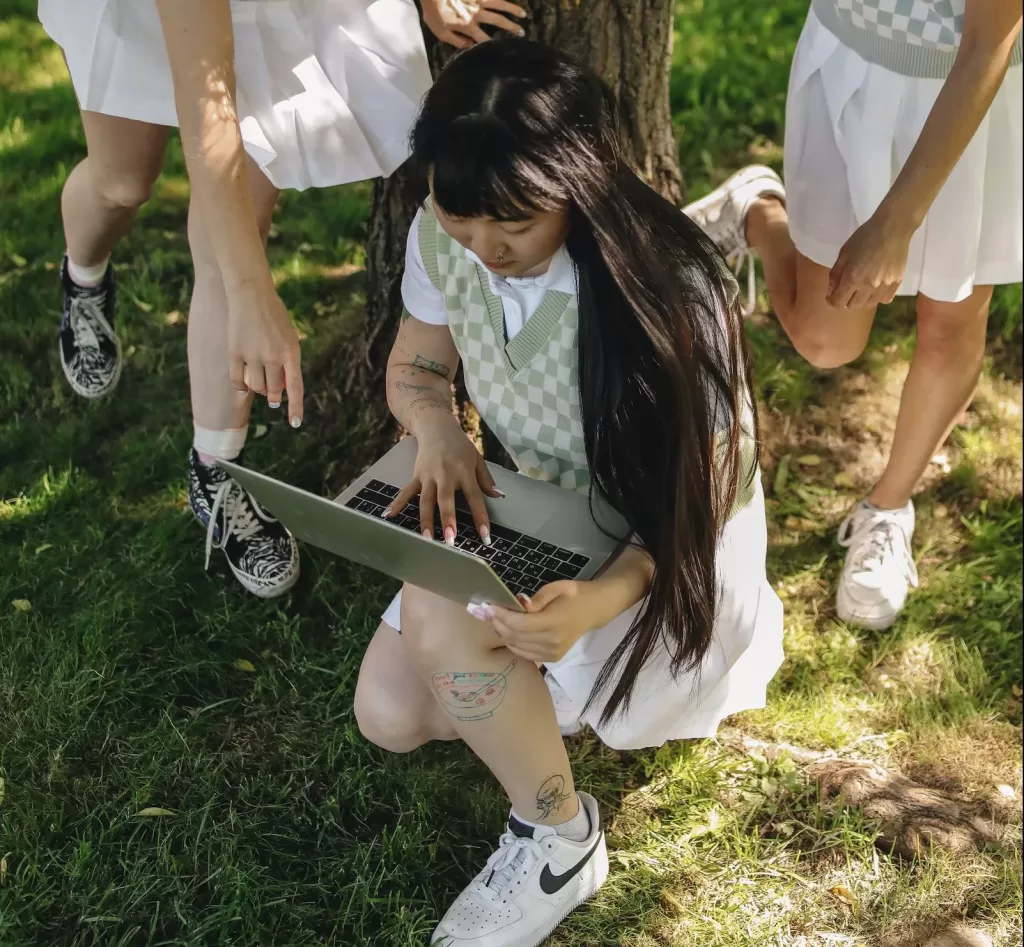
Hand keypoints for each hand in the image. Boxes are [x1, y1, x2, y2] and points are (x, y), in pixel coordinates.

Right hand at [228, 276, 303, 426]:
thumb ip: (287, 361)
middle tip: (273, 397)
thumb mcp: (289, 337)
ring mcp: (253, 355)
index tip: (295, 423)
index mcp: (291, 352)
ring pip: (256, 387)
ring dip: (259, 389)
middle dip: (274, 396)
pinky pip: (238, 381)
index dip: (295, 407)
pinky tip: (243, 388)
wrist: (250, 294)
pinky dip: (241, 388)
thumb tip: (281, 388)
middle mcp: (273, 356)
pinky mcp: (235, 353)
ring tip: (260, 381)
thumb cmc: (273, 316)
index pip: (295, 387)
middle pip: (273, 391)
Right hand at [383, 417, 502, 543]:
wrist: (437, 427)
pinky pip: (406, 491)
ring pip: (425, 500)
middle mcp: (446, 475)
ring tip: (426, 539)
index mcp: (464, 472)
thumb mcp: (477, 459)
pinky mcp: (416, 475)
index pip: (474, 498)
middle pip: (446, 500)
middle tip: (450, 540)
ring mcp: (429, 476)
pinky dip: (397, 503)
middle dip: (447, 520)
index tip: (484, 537)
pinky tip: (388, 515)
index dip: (480, 517)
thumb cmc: (460, 446)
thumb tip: (498, 496)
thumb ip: (486, 479)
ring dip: (425, 520)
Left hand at [421, 0, 525, 47]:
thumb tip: (469, 47)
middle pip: (497, 20)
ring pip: (499, 3)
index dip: (493, 45)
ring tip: (523, 14)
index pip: (483, 38)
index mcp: (467, 25)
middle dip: (511, 27)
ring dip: (512, 8)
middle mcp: (476, 12)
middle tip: (522, 32)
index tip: (502, 51)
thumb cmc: (432, 11)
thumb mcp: (440, 32)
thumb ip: (456, 41)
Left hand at [472, 581, 603, 662]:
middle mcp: (553, 642)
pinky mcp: (551, 658)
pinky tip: (509, 630)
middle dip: (498, 623)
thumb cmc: (576, 595)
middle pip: (515, 636)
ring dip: (503, 632)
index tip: (488, 606)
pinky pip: (523, 653)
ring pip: (516, 646)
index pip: (520, 623)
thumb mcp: (558, 587)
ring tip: (498, 618)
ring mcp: (552, 653)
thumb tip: (519, 606)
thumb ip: (537, 599)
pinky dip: (512, 642)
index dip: (502, 615)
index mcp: (556, 622)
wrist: (595, 610)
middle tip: (488, 610)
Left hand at [827, 212, 913, 309]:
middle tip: (845, 291)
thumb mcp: (844, 254)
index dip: (832, 301)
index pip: (839, 302)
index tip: (831, 296)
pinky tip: (875, 288)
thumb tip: (831, 291)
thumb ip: (835, 275)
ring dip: (861, 301)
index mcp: (853, 279)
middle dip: (846, 301)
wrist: (892, 229)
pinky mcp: (897, 283)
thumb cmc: (864, 237)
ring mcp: (884, 286)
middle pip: (853, 306)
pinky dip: (877, 297)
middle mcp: (869, 287)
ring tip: (860, 290)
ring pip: (869, 305)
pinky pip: (885, 299)